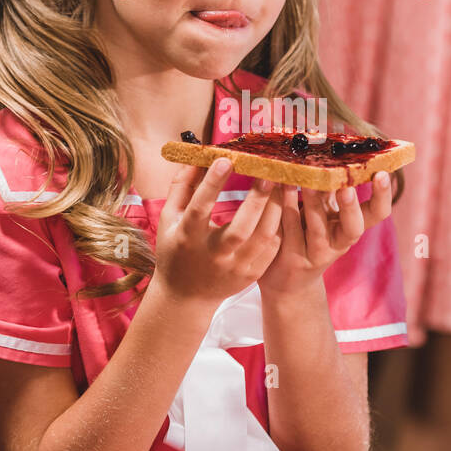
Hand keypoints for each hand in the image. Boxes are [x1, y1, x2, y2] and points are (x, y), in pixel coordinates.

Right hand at [154, 159, 282, 306]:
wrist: (186, 296)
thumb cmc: (176, 249)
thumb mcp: (168, 218)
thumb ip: (181, 186)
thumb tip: (197, 155)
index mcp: (188, 238)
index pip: (200, 208)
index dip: (212, 184)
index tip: (227, 159)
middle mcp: (213, 255)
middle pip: (241, 228)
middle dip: (258, 199)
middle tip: (269, 173)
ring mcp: (235, 268)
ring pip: (264, 237)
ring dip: (276, 209)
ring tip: (280, 185)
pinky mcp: (251, 275)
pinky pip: (272, 248)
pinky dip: (279, 226)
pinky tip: (281, 207)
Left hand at [258, 171, 392, 298]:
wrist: (286, 278)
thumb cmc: (306, 232)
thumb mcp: (322, 209)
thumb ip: (328, 186)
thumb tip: (334, 147)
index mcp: (352, 227)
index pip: (377, 213)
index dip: (383, 195)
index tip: (382, 173)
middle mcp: (340, 243)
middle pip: (355, 228)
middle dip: (351, 207)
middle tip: (347, 187)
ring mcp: (318, 254)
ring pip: (318, 229)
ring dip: (313, 204)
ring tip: (307, 182)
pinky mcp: (295, 259)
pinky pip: (292, 231)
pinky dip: (288, 208)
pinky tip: (282, 188)